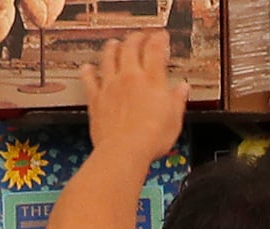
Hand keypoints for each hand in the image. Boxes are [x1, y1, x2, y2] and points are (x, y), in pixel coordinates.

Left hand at [80, 30, 182, 172]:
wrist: (124, 151)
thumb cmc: (150, 140)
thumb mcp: (174, 120)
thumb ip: (177, 100)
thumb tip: (182, 89)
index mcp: (152, 80)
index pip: (155, 49)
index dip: (159, 39)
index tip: (161, 36)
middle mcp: (130, 78)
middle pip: (131, 47)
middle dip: (136, 38)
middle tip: (140, 36)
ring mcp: (111, 86)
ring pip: (109, 57)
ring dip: (112, 47)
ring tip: (114, 43)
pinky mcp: (96, 99)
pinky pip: (89, 80)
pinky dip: (88, 72)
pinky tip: (87, 68)